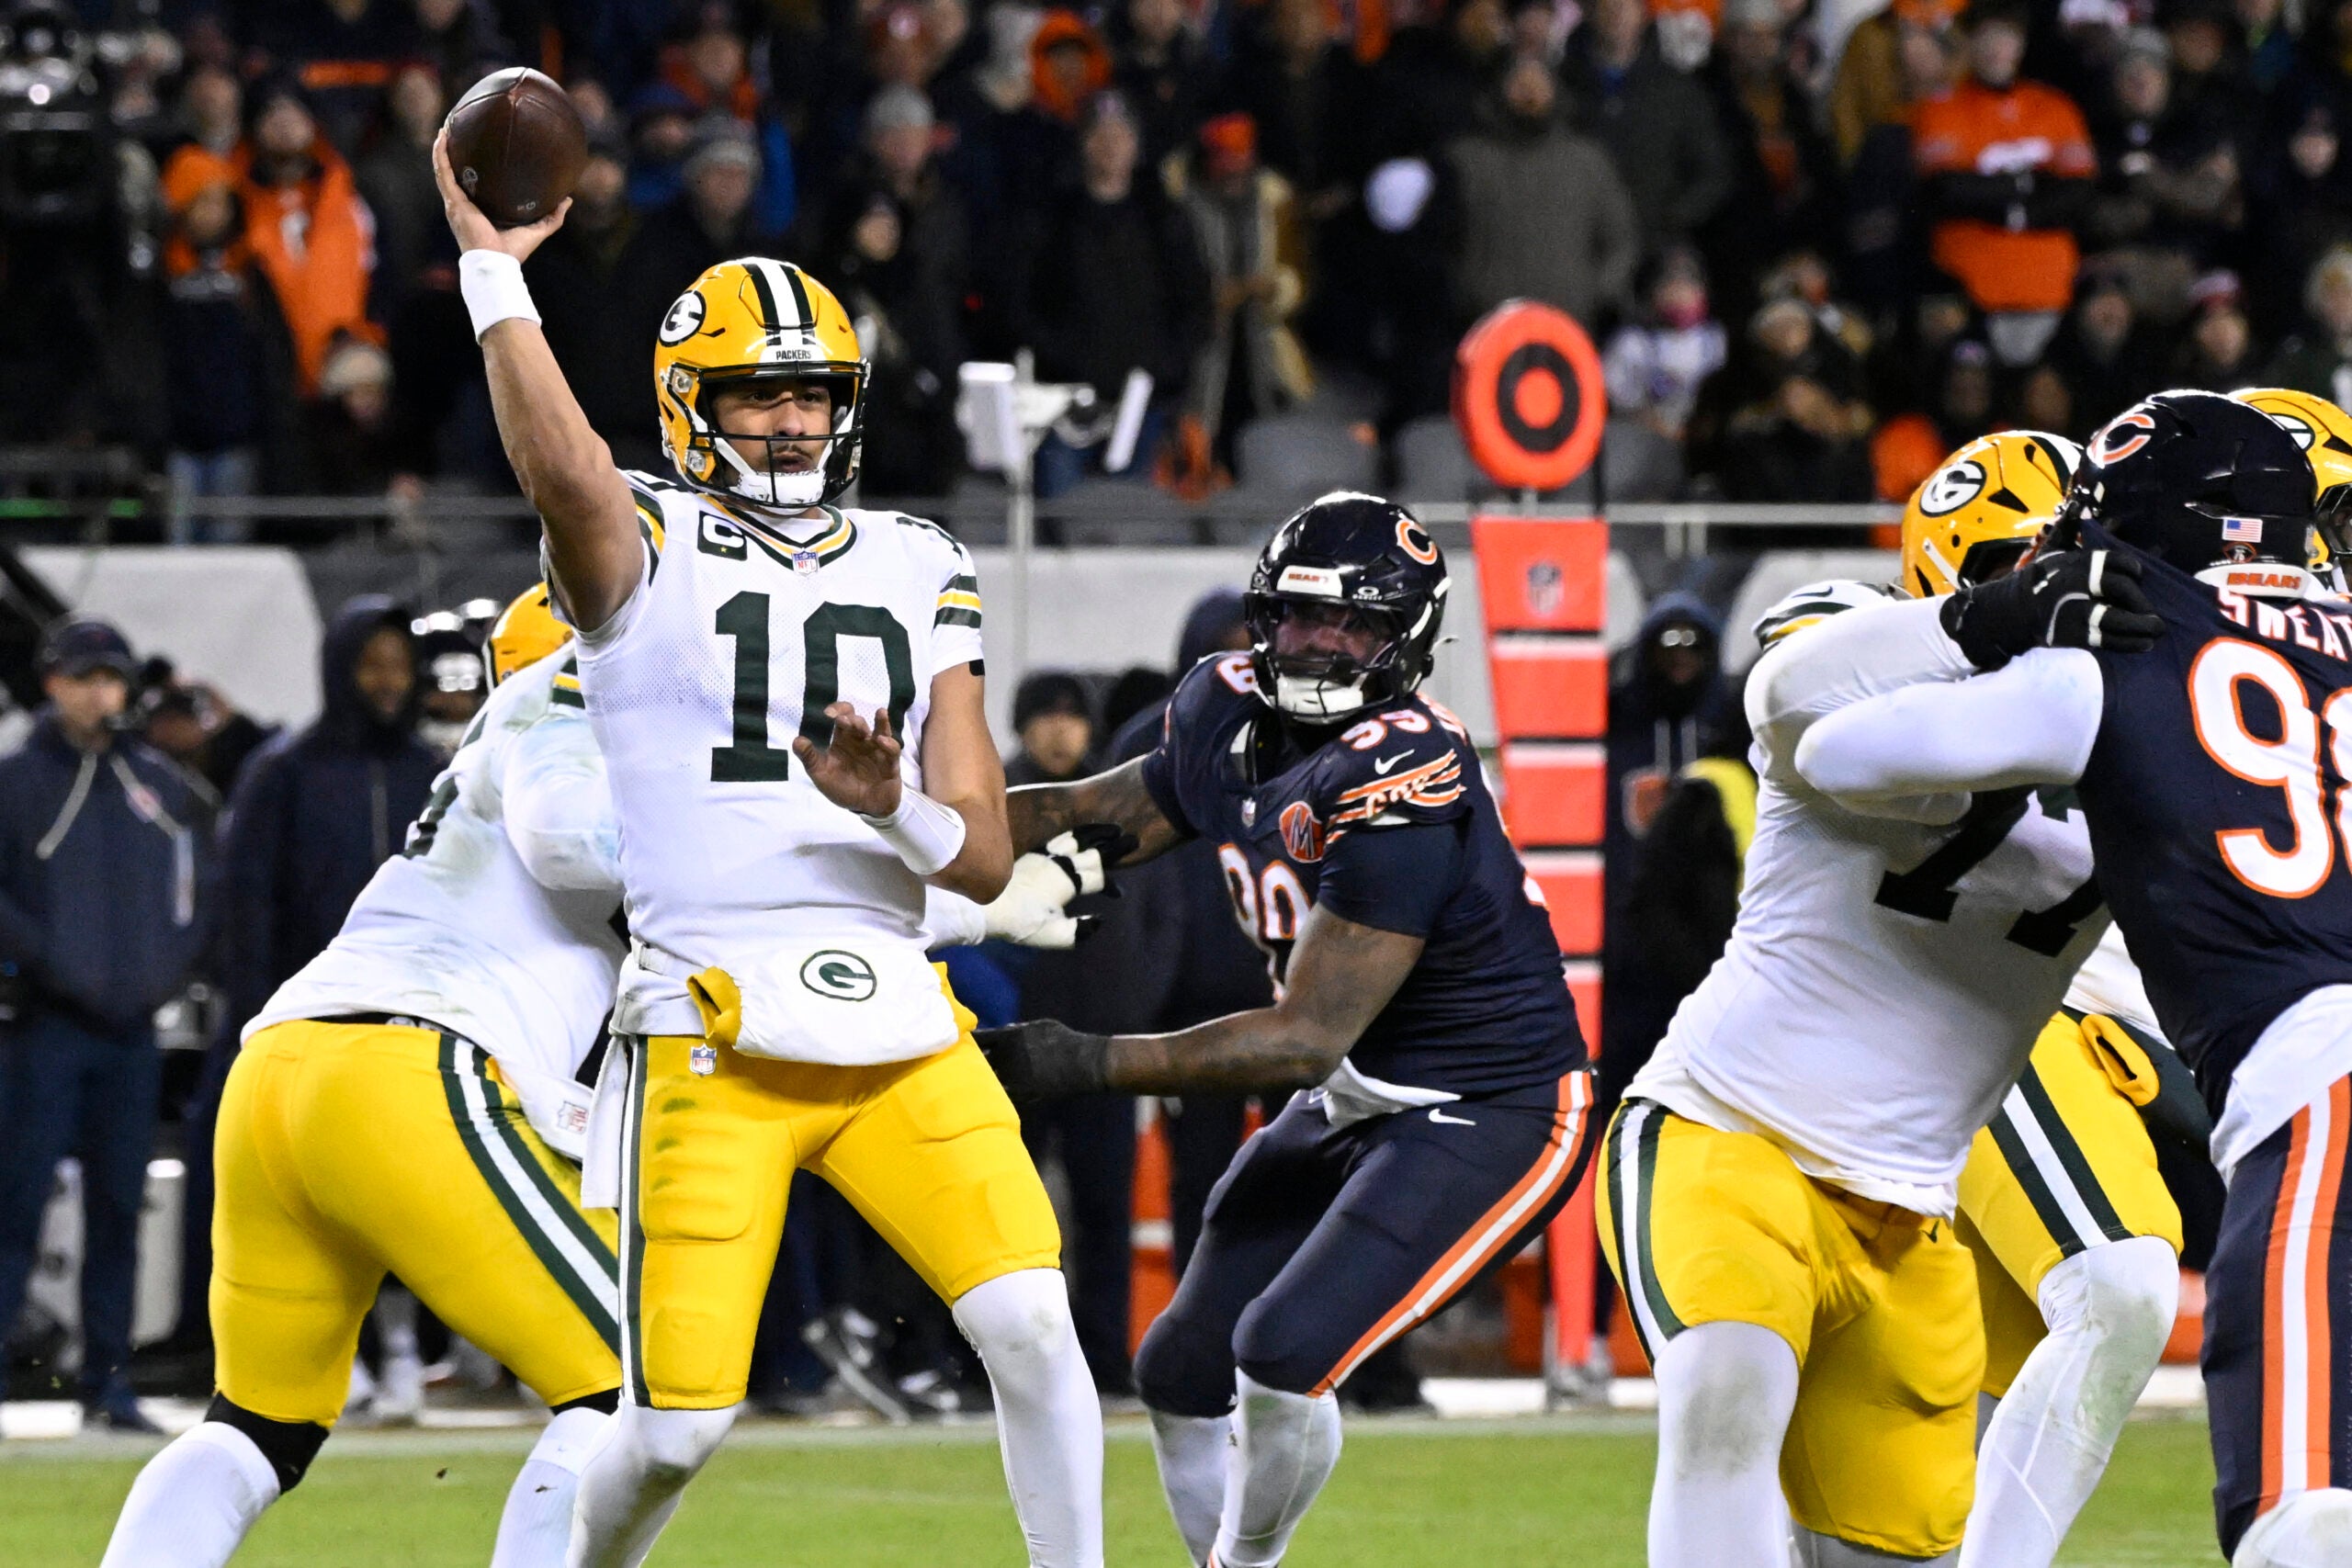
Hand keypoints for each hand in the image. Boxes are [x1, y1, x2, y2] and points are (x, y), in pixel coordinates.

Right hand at [432, 128, 568, 260]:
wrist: (496, 264)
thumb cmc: (512, 252)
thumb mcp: (537, 229)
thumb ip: (552, 216)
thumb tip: (567, 200)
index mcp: (477, 212)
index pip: (469, 187)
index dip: (467, 170)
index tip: (472, 152)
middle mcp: (462, 206)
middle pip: (452, 176)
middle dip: (450, 156)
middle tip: (453, 135)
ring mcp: (455, 203)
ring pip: (443, 171)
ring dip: (441, 150)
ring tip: (443, 130)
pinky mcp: (454, 202)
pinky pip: (443, 173)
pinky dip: (440, 155)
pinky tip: (441, 138)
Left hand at [794, 702, 904, 816]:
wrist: (864, 808)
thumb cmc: (843, 788)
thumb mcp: (822, 775)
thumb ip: (810, 758)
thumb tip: (797, 740)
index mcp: (843, 740)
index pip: (842, 717)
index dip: (837, 710)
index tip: (828, 713)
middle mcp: (861, 741)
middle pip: (858, 723)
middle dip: (851, 720)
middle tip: (843, 721)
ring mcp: (877, 750)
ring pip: (880, 731)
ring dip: (878, 722)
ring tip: (876, 715)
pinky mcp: (890, 762)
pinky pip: (892, 750)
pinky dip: (889, 744)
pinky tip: (882, 741)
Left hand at [974, 1019, 1112, 1099]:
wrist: (1084, 1063)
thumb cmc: (1065, 1040)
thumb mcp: (1042, 1026)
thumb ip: (1020, 1029)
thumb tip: (1006, 1029)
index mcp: (1011, 1038)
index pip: (981, 1039)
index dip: (970, 1041)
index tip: (962, 1043)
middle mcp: (1008, 1058)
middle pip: (979, 1062)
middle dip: (970, 1063)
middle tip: (961, 1065)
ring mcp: (1015, 1078)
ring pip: (988, 1082)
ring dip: (981, 1082)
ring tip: (971, 1084)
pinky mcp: (1024, 1094)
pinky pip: (1003, 1096)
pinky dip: (996, 1095)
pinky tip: (991, 1097)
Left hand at [979, 827, 1128, 946]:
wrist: (983, 906)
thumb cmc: (1019, 924)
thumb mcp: (1052, 936)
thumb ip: (1079, 931)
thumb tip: (1100, 921)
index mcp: (1067, 884)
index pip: (1098, 877)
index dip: (1112, 885)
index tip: (1120, 893)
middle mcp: (1058, 865)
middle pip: (1092, 853)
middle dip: (1115, 848)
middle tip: (1133, 839)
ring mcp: (1044, 857)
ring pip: (1076, 839)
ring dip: (1096, 834)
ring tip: (1111, 829)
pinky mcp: (1031, 854)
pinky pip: (1059, 837)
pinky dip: (1075, 834)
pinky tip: (1077, 836)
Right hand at [1939, 547, 2162, 669]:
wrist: (2007, 612)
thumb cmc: (2035, 579)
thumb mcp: (2051, 550)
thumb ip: (2068, 528)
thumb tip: (2076, 504)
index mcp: (2076, 561)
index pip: (2117, 562)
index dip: (2133, 569)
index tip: (2138, 577)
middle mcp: (2076, 584)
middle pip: (2120, 588)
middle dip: (2140, 600)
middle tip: (2151, 611)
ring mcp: (2073, 610)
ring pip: (2115, 617)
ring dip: (2141, 625)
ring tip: (2156, 630)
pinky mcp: (2069, 634)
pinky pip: (2105, 639)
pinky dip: (2128, 642)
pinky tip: (2144, 643)